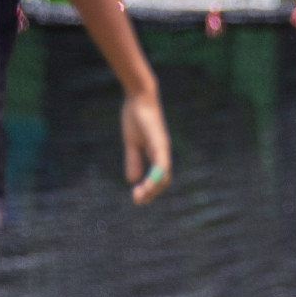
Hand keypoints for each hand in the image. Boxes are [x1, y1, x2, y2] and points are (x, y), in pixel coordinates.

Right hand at [122, 89, 170, 203]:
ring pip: (164, 173)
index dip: (150, 189)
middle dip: (152, 193)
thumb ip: (133, 160)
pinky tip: (149, 184)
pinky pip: (161, 162)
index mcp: (157, 152)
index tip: (137, 198)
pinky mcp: (159, 141)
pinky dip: (156, 175)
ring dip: (153, 188)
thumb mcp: (131, 142)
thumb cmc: (135, 116)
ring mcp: (163, 146)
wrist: (139, 96)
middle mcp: (163, 151)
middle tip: (137, 200)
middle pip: (164, 179)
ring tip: (140, 196)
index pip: (159, 177)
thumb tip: (132, 180)